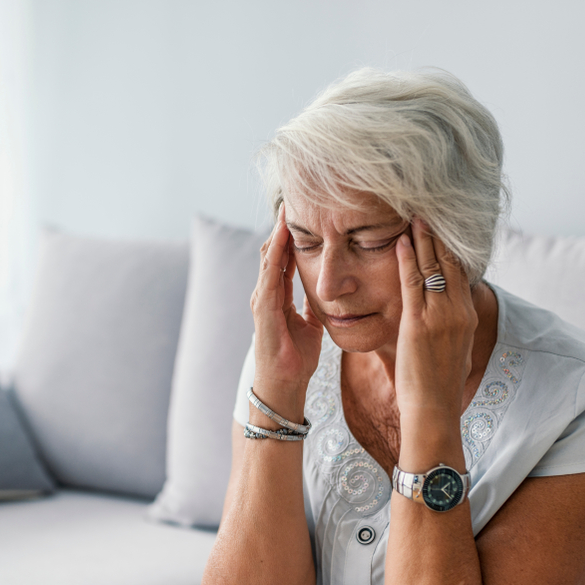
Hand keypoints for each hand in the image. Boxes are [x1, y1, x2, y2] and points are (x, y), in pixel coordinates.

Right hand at [250, 203, 323, 416]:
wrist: (284, 384)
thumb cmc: (295, 359)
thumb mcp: (309, 326)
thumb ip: (311, 308)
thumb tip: (322, 295)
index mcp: (277, 296)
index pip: (283, 258)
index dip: (292, 236)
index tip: (303, 214)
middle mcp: (265, 293)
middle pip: (273, 251)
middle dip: (282, 227)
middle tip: (294, 200)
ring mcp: (261, 298)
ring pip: (269, 257)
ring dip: (278, 233)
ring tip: (287, 210)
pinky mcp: (263, 307)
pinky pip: (270, 273)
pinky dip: (276, 253)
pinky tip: (283, 236)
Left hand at [393, 219, 477, 431]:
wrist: (434, 410)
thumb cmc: (438, 384)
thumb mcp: (455, 348)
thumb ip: (452, 325)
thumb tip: (449, 313)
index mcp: (467, 316)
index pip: (461, 271)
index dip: (451, 246)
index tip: (443, 225)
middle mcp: (458, 311)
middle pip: (450, 262)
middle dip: (439, 234)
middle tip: (428, 209)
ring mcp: (440, 316)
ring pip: (432, 267)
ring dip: (423, 238)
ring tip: (415, 215)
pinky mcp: (419, 323)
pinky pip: (413, 282)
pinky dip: (408, 258)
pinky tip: (402, 240)